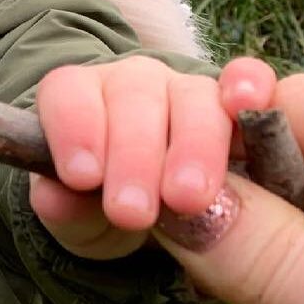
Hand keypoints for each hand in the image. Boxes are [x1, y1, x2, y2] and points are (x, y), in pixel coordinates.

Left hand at [29, 57, 233, 259]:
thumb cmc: (104, 213)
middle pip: (133, 97)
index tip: (82, 177)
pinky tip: (248, 103)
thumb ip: (65, 209)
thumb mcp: (80, 221)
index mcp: (85, 102)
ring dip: (191, 145)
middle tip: (132, 212)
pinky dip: (249, 84)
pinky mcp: (242, 105)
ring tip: (187, 199)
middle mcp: (136, 86)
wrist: (157, 223)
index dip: (75, 127)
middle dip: (133, 155)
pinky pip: (249, 81)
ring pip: (192, 97)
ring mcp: (190, 91)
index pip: (69, 92)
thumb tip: (54, 198)